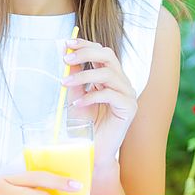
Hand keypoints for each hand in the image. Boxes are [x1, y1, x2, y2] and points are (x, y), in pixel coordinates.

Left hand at [61, 37, 137, 164]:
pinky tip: (77, 104)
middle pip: (108, 56)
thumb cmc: (85, 125)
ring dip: (83, 76)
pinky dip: (91, 96)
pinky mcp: (129, 108)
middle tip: (66, 59)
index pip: (102, 52)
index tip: (67, 43)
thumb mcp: (75, 95)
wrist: (93, 151)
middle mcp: (122, 82)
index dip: (86, 45)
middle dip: (86, 53)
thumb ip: (74, 76)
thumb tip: (65, 53)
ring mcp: (128, 94)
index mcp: (111, 77)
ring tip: (65, 83)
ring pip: (108, 74)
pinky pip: (110, 95)